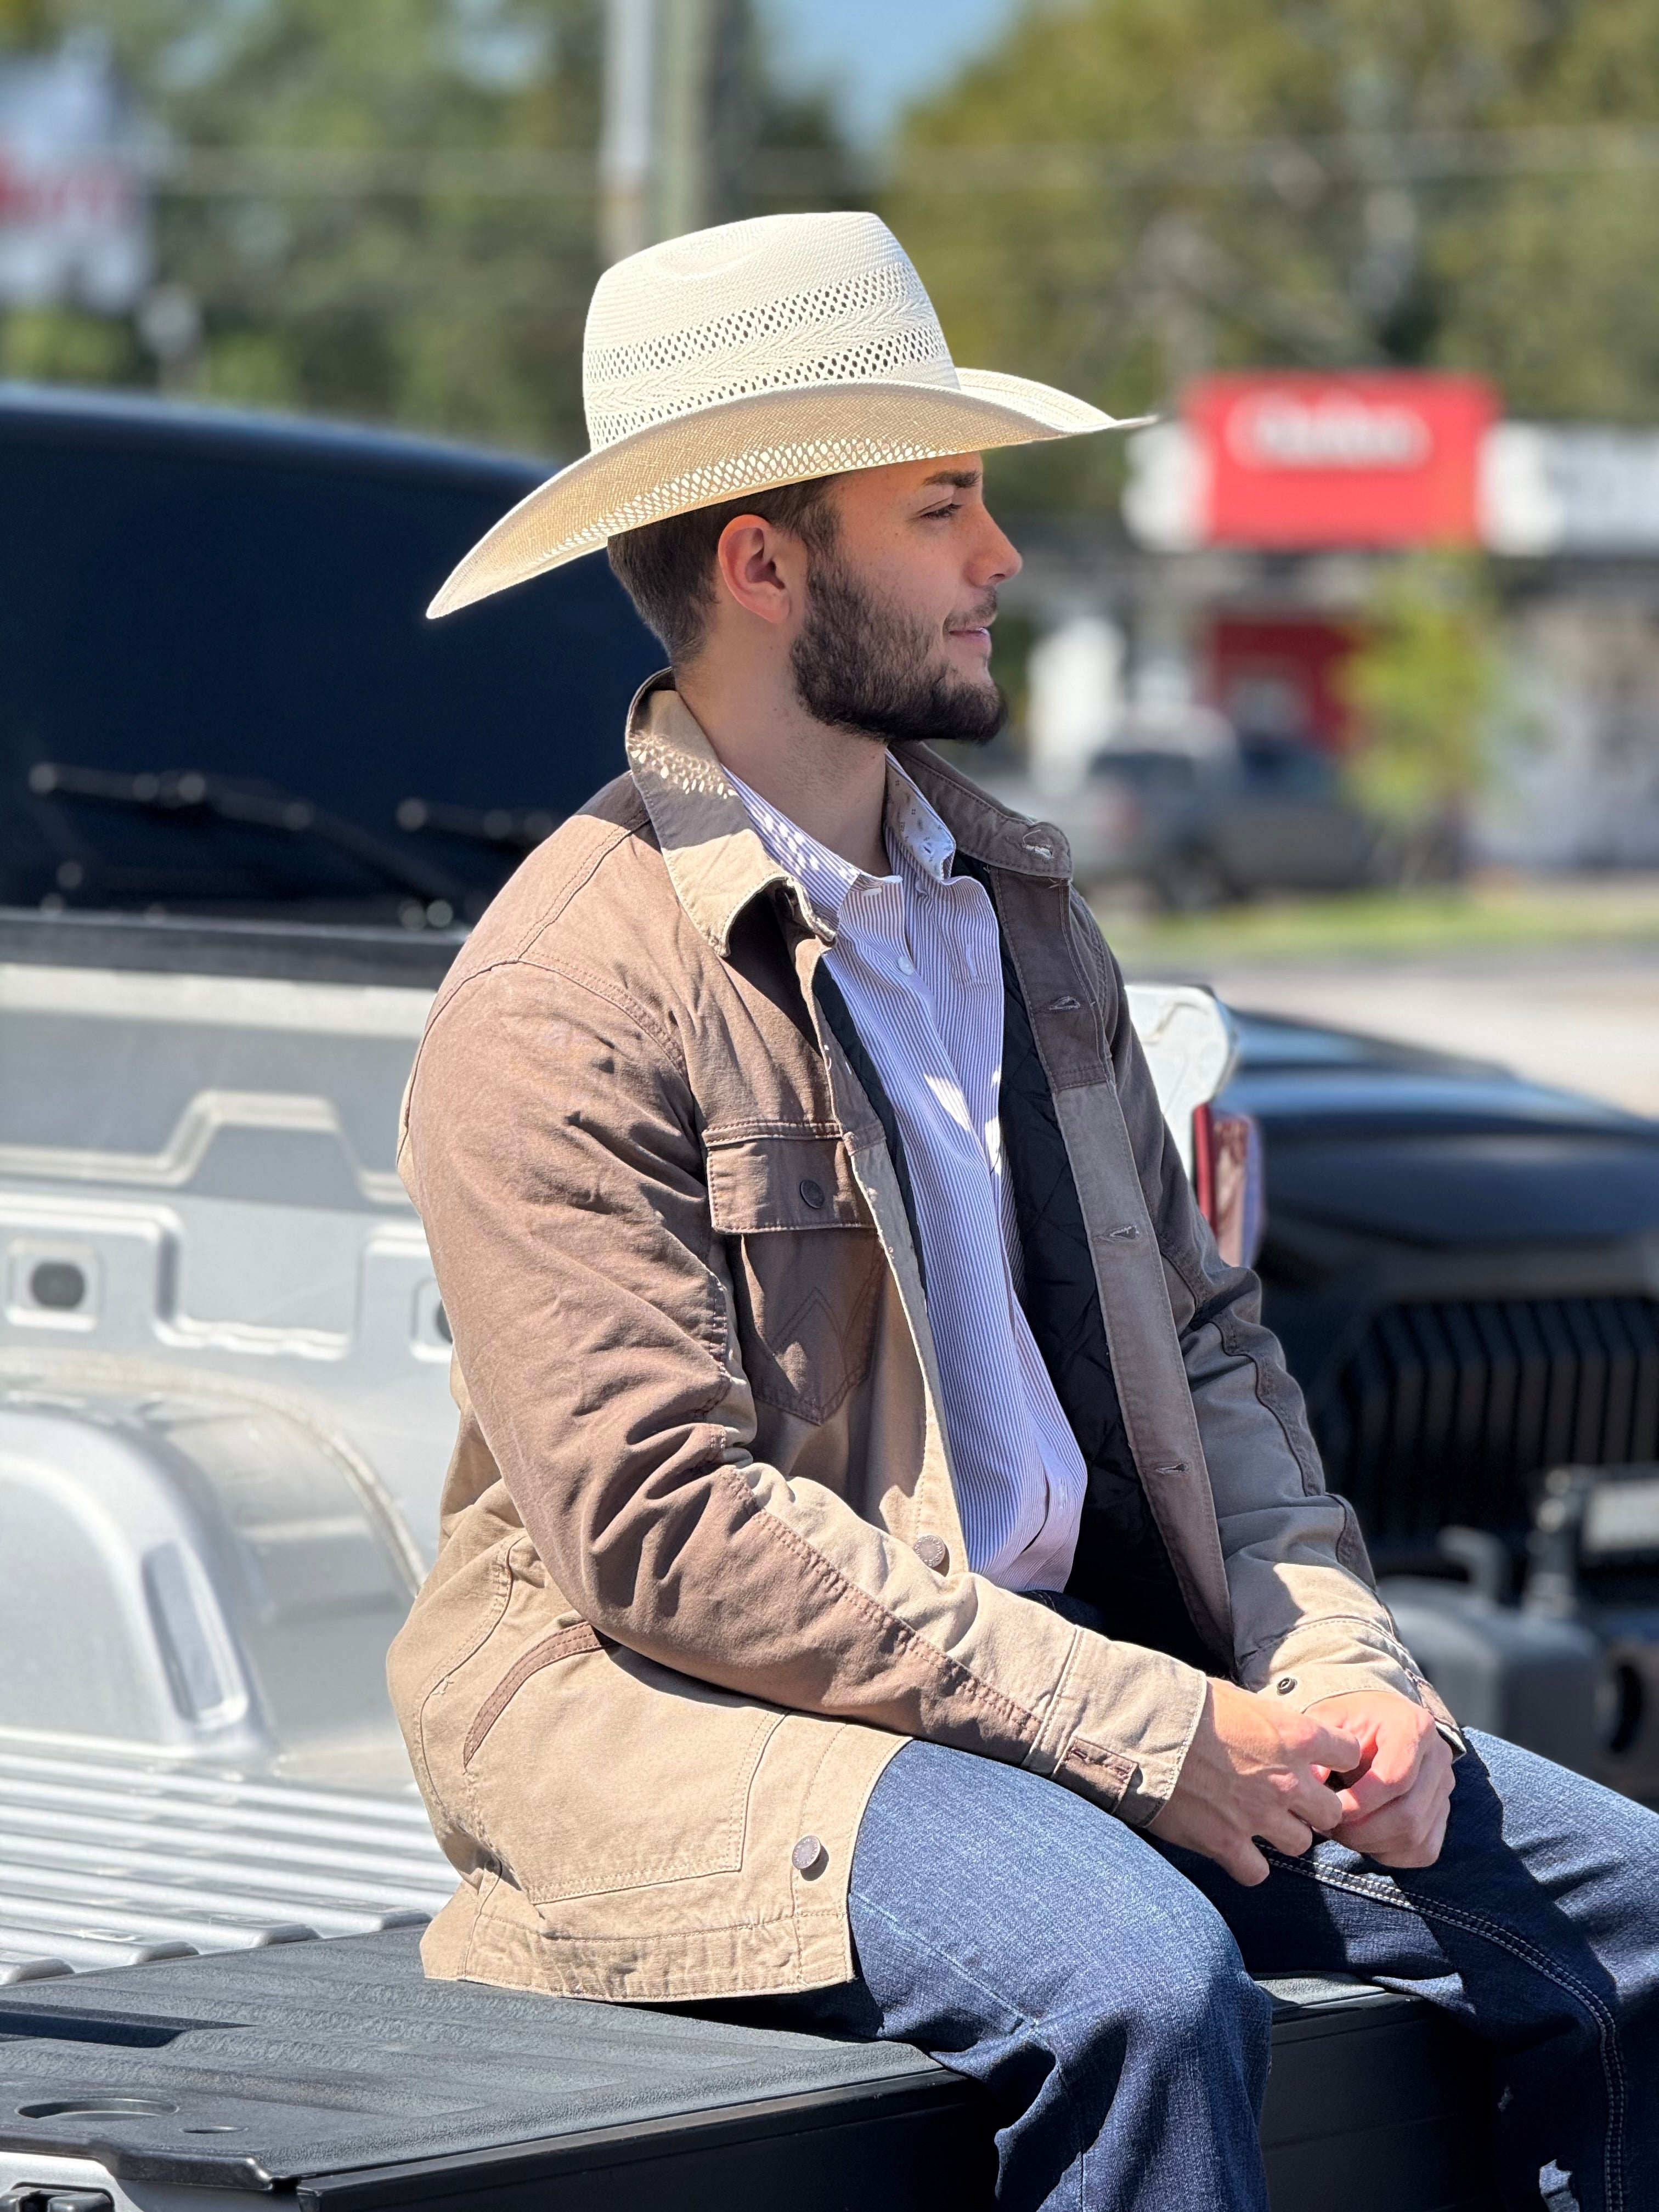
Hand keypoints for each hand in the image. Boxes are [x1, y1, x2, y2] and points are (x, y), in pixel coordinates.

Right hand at [1149, 1679, 1360, 1886]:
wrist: (1140, 1729)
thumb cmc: (1185, 1703)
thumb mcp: (1238, 1699)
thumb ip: (1270, 1723)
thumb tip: (1278, 1733)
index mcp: (1294, 1736)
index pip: (1347, 1754)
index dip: (1335, 1759)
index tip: (1319, 1762)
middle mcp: (1287, 1781)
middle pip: (1331, 1812)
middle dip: (1313, 1808)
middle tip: (1288, 1800)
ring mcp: (1259, 1816)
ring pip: (1301, 1844)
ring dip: (1282, 1834)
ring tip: (1255, 1820)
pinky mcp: (1227, 1844)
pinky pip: (1258, 1872)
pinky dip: (1247, 1864)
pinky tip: (1231, 1846)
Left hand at [1306, 1689, 1455, 1867]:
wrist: (1378, 1718)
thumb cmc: (1350, 1720)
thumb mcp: (1330, 1719)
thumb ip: (1320, 1746)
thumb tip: (1312, 1781)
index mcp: (1415, 1727)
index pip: (1394, 1779)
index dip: (1358, 1803)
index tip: (1327, 1809)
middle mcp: (1438, 1758)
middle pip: (1408, 1815)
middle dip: (1362, 1831)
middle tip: (1329, 1826)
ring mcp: (1444, 1788)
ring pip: (1415, 1837)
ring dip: (1371, 1844)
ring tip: (1340, 1830)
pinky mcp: (1442, 1813)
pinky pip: (1422, 1850)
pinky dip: (1389, 1853)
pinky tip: (1363, 1838)